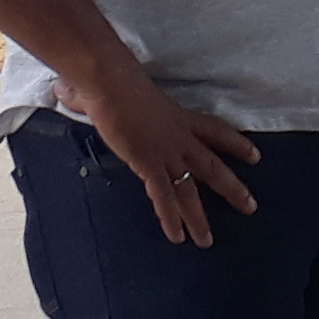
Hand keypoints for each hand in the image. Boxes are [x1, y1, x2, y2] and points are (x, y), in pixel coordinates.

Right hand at [68, 69, 263, 246]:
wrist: (110, 79)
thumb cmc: (109, 77)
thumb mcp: (112, 88)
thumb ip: (92, 95)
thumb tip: (64, 90)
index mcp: (176, 116)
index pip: (213, 130)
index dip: (234, 143)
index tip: (254, 155)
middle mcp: (178, 136)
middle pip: (212, 165)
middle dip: (232, 188)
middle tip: (250, 206)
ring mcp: (165, 151)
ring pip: (191, 189)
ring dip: (199, 217)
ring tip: (207, 241)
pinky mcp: (149, 164)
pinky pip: (164, 197)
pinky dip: (170, 219)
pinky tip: (177, 238)